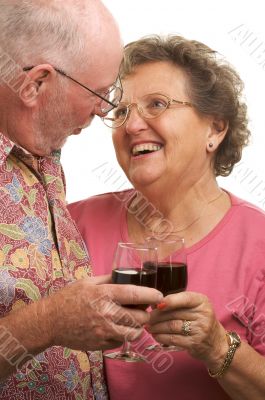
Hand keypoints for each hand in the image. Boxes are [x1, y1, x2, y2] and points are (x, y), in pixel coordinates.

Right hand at [44, 275, 162, 351]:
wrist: (50, 321)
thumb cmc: (69, 298)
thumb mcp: (88, 282)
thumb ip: (108, 279)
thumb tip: (127, 275)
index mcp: (104, 294)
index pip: (135, 294)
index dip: (152, 295)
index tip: (159, 295)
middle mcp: (106, 313)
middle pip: (140, 317)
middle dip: (147, 313)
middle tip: (146, 309)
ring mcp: (104, 331)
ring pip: (134, 333)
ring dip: (138, 327)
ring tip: (134, 320)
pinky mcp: (101, 344)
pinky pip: (121, 341)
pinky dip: (123, 335)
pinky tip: (118, 328)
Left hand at [149, 291, 227, 366]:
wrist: (216, 343)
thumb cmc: (200, 320)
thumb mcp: (195, 306)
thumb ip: (178, 302)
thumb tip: (154, 304)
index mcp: (202, 301)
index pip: (185, 298)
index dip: (169, 301)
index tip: (156, 304)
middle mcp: (203, 314)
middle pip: (174, 313)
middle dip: (157, 316)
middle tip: (147, 317)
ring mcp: (200, 330)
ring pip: (172, 326)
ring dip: (157, 327)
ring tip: (149, 327)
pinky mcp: (194, 343)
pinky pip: (174, 339)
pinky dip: (162, 337)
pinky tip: (156, 336)